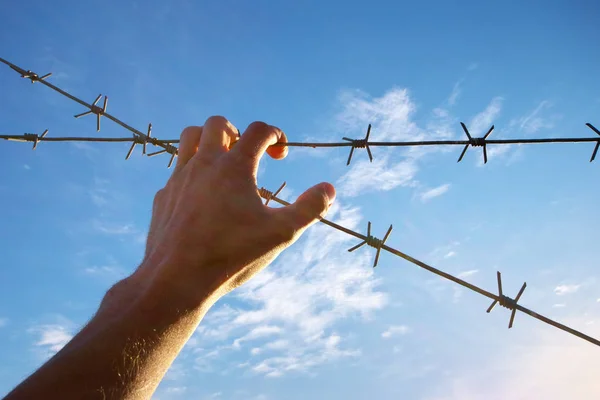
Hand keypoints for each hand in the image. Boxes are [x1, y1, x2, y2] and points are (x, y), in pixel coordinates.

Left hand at [133, 116, 335, 307]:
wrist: (177, 278)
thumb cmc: (233, 255)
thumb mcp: (282, 233)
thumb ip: (309, 208)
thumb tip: (329, 189)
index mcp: (234, 168)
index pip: (258, 130)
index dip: (275, 134)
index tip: (281, 153)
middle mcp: (204, 164)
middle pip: (218, 124)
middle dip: (238, 132)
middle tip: (248, 155)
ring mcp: (179, 178)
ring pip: (190, 137)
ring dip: (209, 141)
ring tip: (223, 162)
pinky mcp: (163, 196)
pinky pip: (177, 170)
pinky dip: (192, 172)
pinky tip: (202, 197)